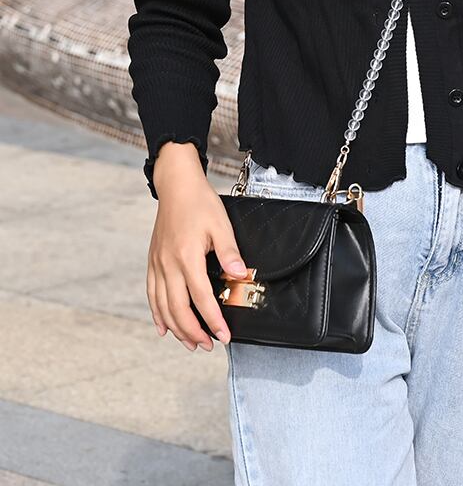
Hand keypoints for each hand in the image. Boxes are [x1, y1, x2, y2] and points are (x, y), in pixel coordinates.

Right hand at [147, 142, 246, 350]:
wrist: (176, 186)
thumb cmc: (200, 204)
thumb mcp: (221, 225)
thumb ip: (230, 253)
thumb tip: (240, 276)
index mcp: (187, 256)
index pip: (202, 298)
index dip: (213, 320)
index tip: (224, 336)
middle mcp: (168, 264)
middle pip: (178, 309)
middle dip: (194, 332)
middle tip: (208, 346)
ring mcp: (157, 264)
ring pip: (162, 306)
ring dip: (177, 328)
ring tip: (190, 343)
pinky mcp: (153, 262)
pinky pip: (152, 294)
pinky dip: (157, 314)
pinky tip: (164, 328)